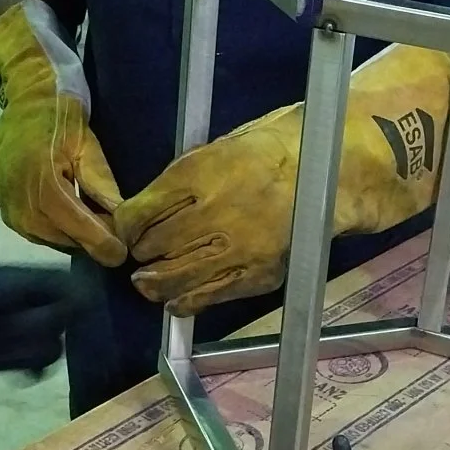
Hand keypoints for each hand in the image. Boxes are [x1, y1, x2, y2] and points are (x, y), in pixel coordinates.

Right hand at [0, 0, 126, 265]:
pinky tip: (76, 223)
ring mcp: (8, 205)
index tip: (122, 255)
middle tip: (118, 242)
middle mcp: (20, 197)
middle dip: (91, 242)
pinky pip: (36, 233)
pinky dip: (58, 233)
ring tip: (100, 230)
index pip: (75, 223)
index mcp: (41, 179)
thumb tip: (120, 221)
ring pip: (49, 239)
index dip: (100, 242)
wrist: (26, 97)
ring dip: (75, 239)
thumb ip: (101, 184)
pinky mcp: (5, 210)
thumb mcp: (88, 145)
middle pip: (62, 237)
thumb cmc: (63, 115)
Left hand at [116, 45, 449, 316]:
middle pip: (153, 247)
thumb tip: (139, 212)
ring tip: (147, 282)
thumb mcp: (216, 149)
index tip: (124, 232)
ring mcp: (238, 246)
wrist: (326, 169)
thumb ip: (178, 182)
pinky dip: (185, 300)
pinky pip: (209, 296)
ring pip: (175, 277)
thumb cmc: (267, 152)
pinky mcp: (258, 273)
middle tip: (139, 256)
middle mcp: (215, 211)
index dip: (123, 228)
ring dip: (154, 283)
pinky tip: (175, 299)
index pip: (139, 213)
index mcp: (199, 173)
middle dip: (140, 254)